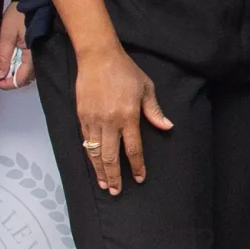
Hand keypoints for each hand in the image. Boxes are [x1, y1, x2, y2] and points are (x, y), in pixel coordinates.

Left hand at [0, 3, 33, 89]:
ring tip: (3, 65)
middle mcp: (39, 57)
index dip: (7, 84)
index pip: (20, 79)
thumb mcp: (6, 34)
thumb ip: (3, 56)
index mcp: (32, 55)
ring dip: (14, 71)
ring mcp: (40, 53)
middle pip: (25, 78)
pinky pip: (29, 63)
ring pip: (27, 72)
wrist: (33, 0)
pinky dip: (19, 64)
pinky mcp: (39, 49)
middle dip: (10, 78)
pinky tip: (12, 58)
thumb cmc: (21, 13)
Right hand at [77, 42, 171, 194]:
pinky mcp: (82, 116)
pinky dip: (89, 156)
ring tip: (104, 185)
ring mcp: (93, 120)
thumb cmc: (125, 71)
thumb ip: (154, 110)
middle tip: (117, 191)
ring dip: (100, 171)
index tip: (139, 178)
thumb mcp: (146, 88)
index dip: (137, 166)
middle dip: (115, 176)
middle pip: (111, 156)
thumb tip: (167, 127)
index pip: (133, 148)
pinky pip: (85, 141)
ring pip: (95, 152)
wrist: (98, 57)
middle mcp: (110, 122)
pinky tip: (93, 164)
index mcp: (128, 116)